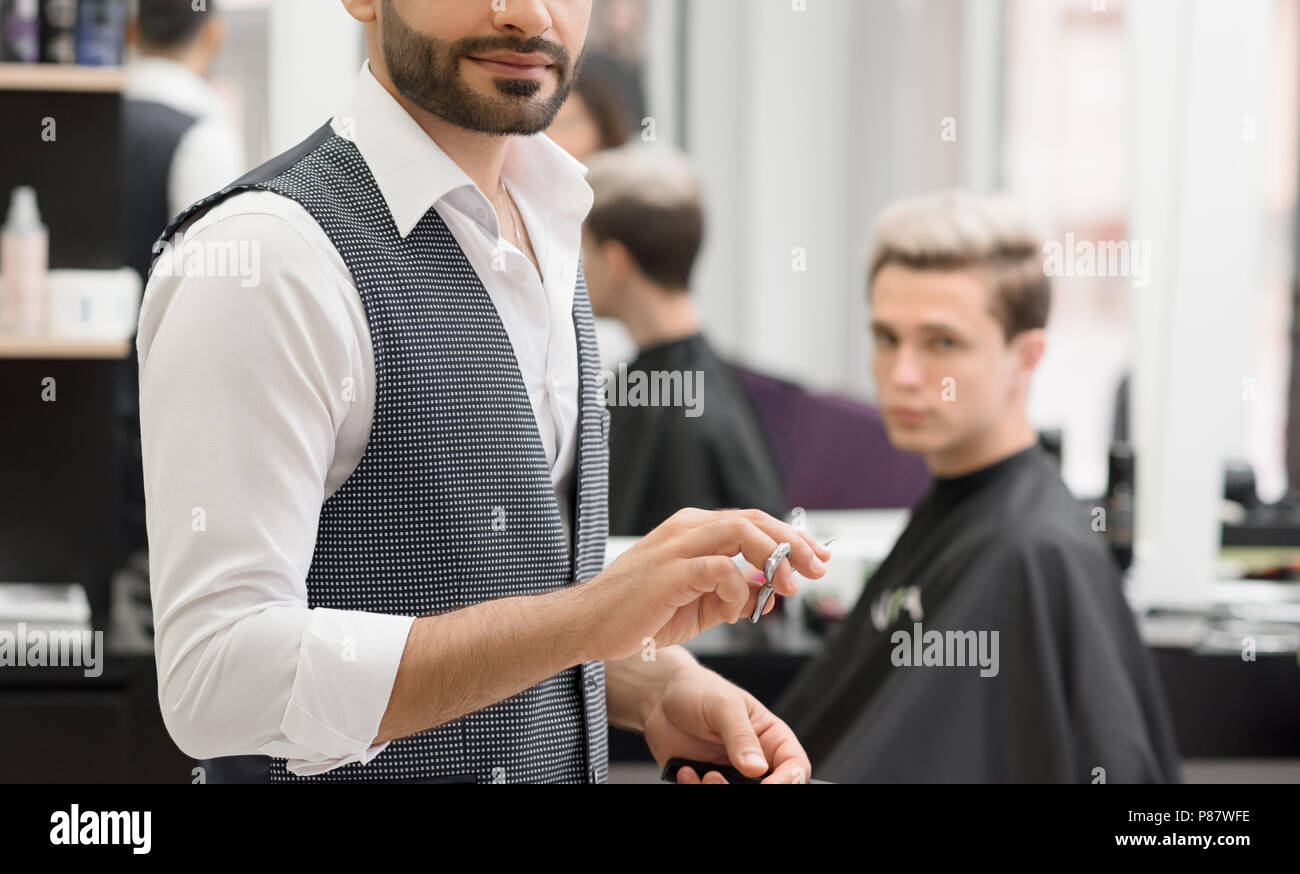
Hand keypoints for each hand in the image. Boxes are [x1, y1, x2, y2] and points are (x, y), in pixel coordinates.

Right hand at [578, 508, 830, 661]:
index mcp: (693, 531)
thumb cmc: (637, 613)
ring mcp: (676, 547)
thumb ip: (734, 595)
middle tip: (816, 568)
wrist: (589, 625)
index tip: (817, 557)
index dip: (790, 537)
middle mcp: (687, 530)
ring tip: (787, 587)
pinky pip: (719, 567)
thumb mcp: (698, 605)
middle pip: (754, 519)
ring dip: (774, 558)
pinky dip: (738, 587)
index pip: (753, 521)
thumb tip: (769, 593)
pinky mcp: (669, 571)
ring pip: (741, 531)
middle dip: (793, 543)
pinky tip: (736, 608)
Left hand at [642, 661, 811, 783]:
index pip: (796, 767)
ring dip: (718, 792)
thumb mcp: (723, 706)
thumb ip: (740, 737)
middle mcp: (754, 761)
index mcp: (771, 738)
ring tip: (705, 774)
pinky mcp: (705, 782)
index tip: (766, 784)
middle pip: (771, 789)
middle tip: (722, 779)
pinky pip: (705, 797)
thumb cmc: (697, 690)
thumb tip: (757, 768)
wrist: (658, 697)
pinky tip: (685, 771)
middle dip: (751, 793)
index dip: (789, 781)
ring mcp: (730, 775)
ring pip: (736, 797)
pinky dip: (695, 790)